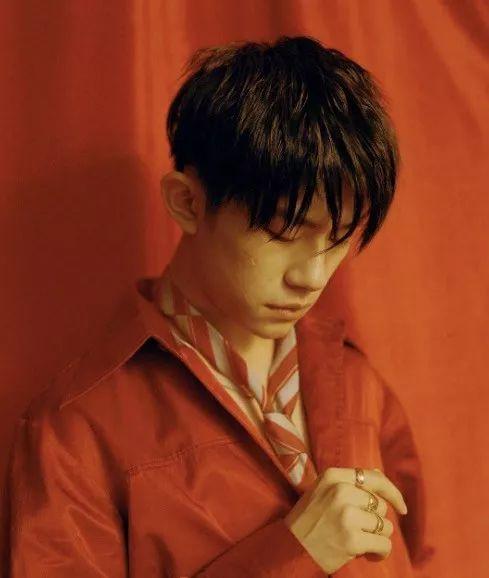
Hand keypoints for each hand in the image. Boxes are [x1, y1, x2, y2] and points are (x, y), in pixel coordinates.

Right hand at [284, 467, 407, 574]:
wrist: (290, 548)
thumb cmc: (308, 519)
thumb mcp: (322, 491)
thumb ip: (348, 482)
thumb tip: (377, 473)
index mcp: (332, 476)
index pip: (374, 478)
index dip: (392, 492)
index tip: (402, 506)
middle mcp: (340, 491)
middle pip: (380, 505)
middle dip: (374, 521)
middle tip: (357, 530)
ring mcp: (346, 515)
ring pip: (385, 526)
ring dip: (377, 537)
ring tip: (359, 542)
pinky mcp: (352, 539)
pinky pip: (384, 544)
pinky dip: (380, 552)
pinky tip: (368, 555)